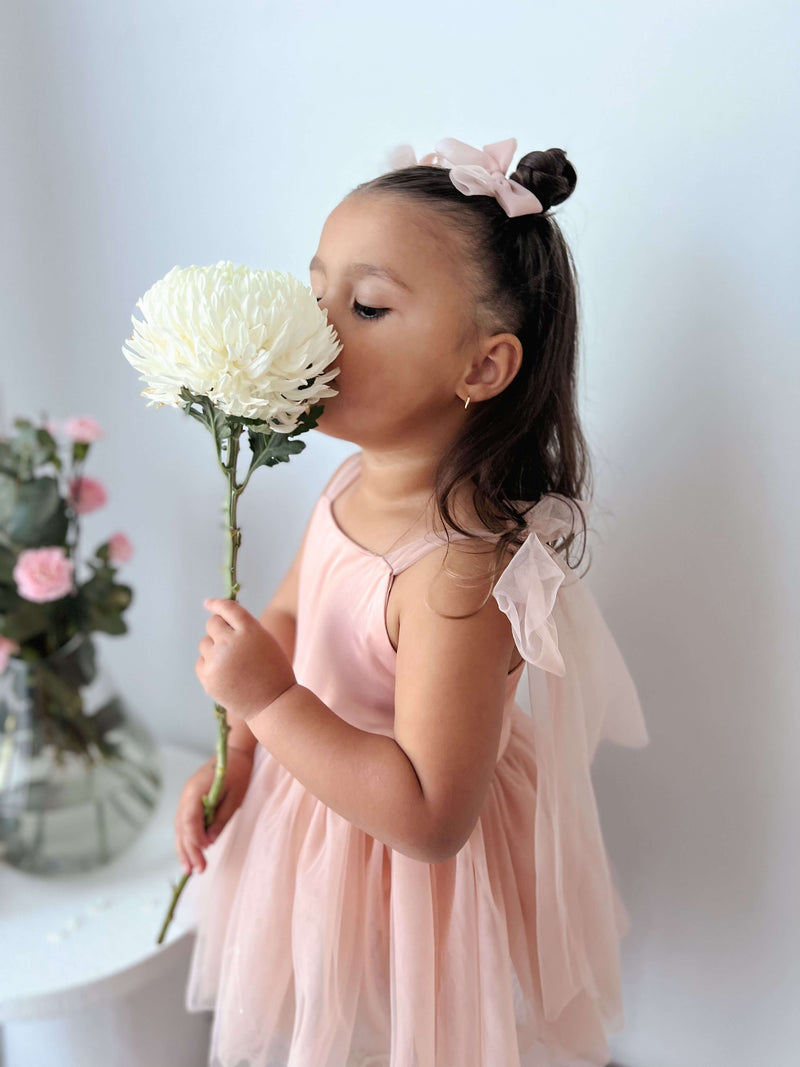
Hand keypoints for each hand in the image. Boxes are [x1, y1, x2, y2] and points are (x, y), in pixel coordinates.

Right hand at [174, 748, 253, 874]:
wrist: (233, 751)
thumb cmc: (238, 771)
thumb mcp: (235, 795)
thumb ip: (221, 818)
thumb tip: (210, 841)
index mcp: (195, 791)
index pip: (190, 820)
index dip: (196, 838)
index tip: (205, 851)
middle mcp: (186, 795)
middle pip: (182, 827)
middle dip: (189, 850)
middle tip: (196, 871)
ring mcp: (185, 797)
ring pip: (179, 827)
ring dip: (184, 849)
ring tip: (188, 870)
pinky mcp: (189, 800)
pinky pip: (184, 823)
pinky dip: (186, 838)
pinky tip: (189, 853)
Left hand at [196, 597, 296, 719]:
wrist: (273, 703)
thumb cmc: (273, 671)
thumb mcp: (265, 641)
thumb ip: (244, 628)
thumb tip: (218, 619)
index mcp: (250, 630)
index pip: (228, 609)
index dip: (217, 604)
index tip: (208, 603)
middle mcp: (230, 642)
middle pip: (212, 624)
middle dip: (219, 629)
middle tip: (232, 643)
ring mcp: (217, 661)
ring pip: (205, 643)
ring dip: (215, 648)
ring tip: (234, 664)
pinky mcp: (208, 678)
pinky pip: (201, 662)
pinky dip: (211, 665)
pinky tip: (227, 675)